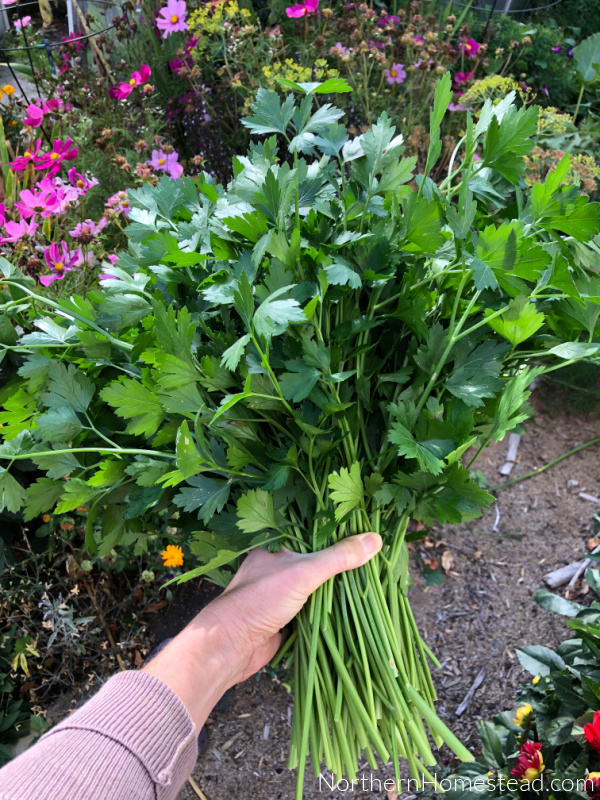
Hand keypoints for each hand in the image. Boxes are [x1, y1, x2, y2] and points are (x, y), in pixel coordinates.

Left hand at [142, 533, 381, 731]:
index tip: (367, 532)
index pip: (313, 534)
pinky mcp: (285, 619)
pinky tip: (352, 610)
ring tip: (371, 583)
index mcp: (276, 548)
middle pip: (317, 563)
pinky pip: (313, 612)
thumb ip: (339, 557)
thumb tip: (375, 539)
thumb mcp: (303, 572)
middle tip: (375, 560)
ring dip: (336, 591)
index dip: (338, 533)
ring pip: (316, 589)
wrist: (230, 647)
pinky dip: (328, 613)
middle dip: (342, 565)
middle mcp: (277, 568)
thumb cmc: (260, 600)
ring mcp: (281, 595)